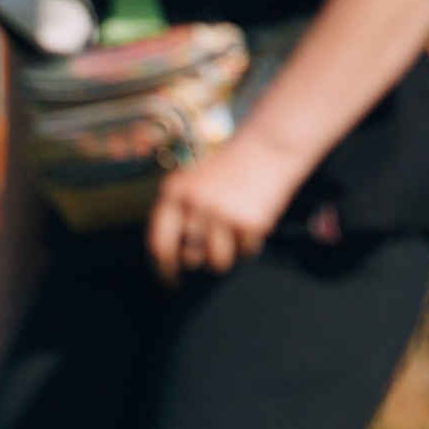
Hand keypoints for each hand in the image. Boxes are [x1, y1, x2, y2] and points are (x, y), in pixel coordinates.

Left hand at [145, 132, 308, 285]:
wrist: (268, 146)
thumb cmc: (228, 167)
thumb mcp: (192, 182)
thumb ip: (177, 212)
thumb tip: (170, 255)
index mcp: (174, 193)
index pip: (159, 244)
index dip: (163, 268)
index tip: (170, 281)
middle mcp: (195, 204)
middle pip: (190, 257)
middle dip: (200, 259)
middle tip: (210, 248)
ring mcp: (222, 214)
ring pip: (217, 261)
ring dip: (226, 255)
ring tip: (233, 235)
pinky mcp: (250, 222)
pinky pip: (246, 252)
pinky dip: (250, 245)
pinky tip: (252, 223)